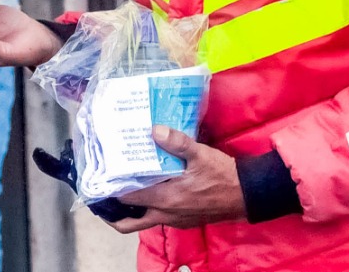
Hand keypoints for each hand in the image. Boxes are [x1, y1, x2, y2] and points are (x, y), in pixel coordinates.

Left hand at [106, 126, 246, 233]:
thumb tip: (154, 130)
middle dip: (116, 206)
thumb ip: (177, 142)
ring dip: (133, 207)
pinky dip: (150, 206)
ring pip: (144, 219)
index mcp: (166, 198)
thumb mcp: (200, 155)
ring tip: (125, 187)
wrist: (247, 195)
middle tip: (106, 188)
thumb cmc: (223, 176)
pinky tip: (151, 187)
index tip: (100, 178)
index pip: (127, 198)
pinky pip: (159, 216)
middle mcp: (166, 213)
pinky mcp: (184, 219)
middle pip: (130, 219)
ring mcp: (175, 219)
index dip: (111, 189)